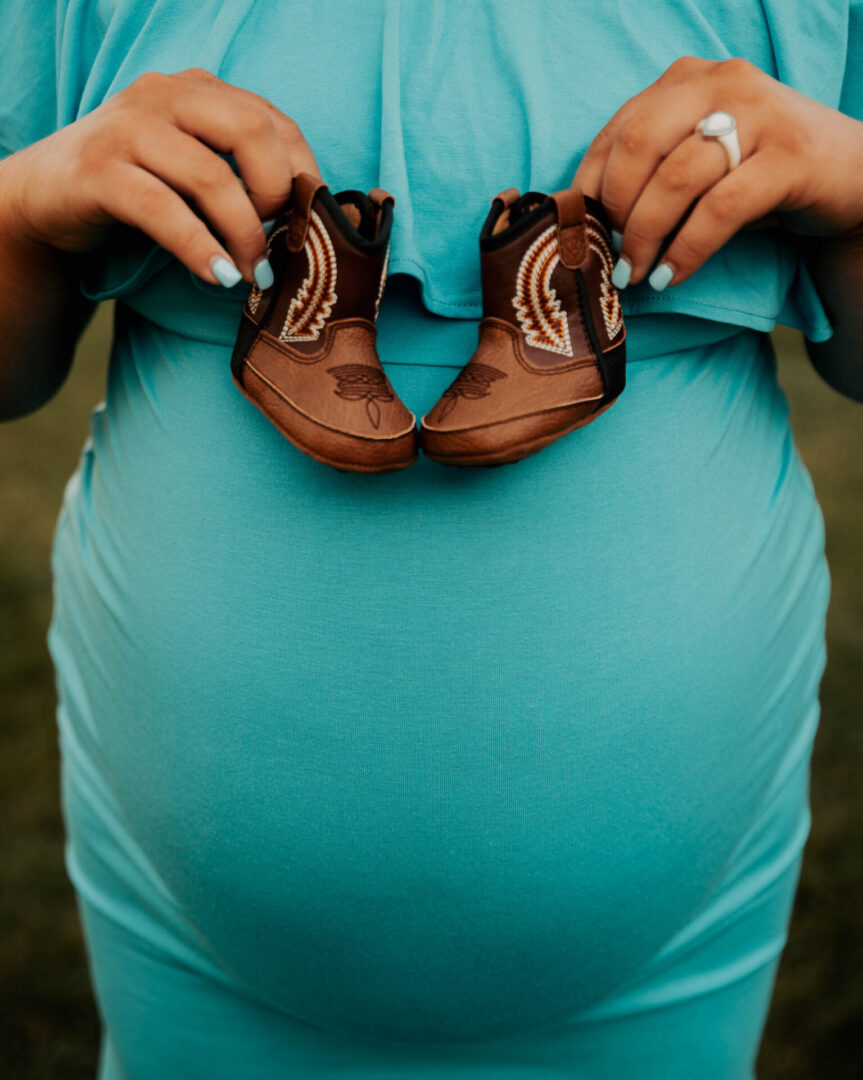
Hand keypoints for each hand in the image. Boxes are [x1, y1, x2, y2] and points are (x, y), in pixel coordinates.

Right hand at [2, 67, 321, 287]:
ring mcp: (128, 128)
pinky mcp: (99, 171)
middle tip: (277, 243)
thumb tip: (304, 220)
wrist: (47, 195)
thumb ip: (240, 174)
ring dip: (244, 235)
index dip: (302, 177)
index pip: (275, 121)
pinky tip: (218, 275)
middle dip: (277, 195)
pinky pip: (162, 210)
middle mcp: (165, 96)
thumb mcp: (193, 169)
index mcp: (198, 90)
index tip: (307, 225)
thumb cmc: (138, 187)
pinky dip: (198, 248)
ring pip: (211, 176)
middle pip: (251, 132)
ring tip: (253, 273)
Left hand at [572, 56, 862, 290]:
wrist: (850, 178)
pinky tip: (673, 276)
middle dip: (617, 212)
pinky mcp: (789, 156)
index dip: (591, 189)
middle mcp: (721, 82)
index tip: (582, 234)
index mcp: (687, 79)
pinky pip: (721, 209)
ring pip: (676, 178)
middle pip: (639, 146)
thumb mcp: (699, 164)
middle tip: (613, 258)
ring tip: (638, 275)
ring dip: (647, 237)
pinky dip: (688, 249)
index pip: (617, 131)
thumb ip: (651, 173)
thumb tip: (588, 223)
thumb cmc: (758, 177)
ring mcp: (759, 114)